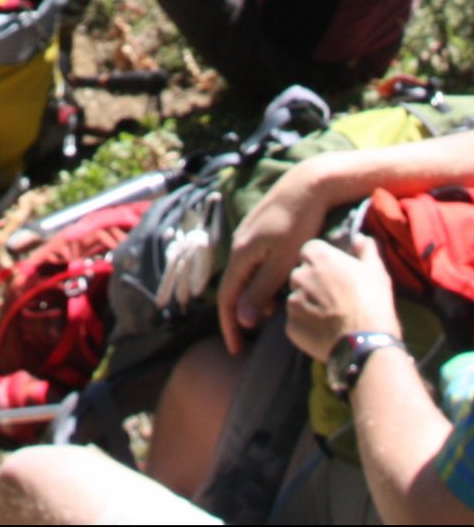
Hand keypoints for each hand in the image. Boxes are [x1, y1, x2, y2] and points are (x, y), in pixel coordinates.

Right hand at [219, 159, 337, 353]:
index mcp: (242, 254)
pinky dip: (260, 284)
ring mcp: (248, 237)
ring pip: (245, 276)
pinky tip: (277, 291)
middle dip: (240, 316)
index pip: (228, 297)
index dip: (230, 326)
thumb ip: (262, 289)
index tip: (236, 350)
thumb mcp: (283, 261)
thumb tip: (242, 318)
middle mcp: (239, 245)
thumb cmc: (299, 224)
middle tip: (251, 342)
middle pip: (234, 288)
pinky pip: (253, 265)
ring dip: (252, 300)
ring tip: (268, 321)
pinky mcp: (260, 233)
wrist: (308, 185)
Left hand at [285, 235, 400, 363]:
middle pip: (301, 274)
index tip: (337, 277)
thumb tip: (360, 237)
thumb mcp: (376, 271)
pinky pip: (297, 321)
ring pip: (298, 298)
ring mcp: (292, 299)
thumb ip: (366, 250)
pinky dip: (308, 326)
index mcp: (316, 255)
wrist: (366, 342)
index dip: (324, 264)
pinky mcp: (290, 324)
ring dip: (310, 305)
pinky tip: (327, 333)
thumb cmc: (373, 302)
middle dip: (314, 284)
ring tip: (333, 319)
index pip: (311, 252)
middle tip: (335, 300)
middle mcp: (298, 273)